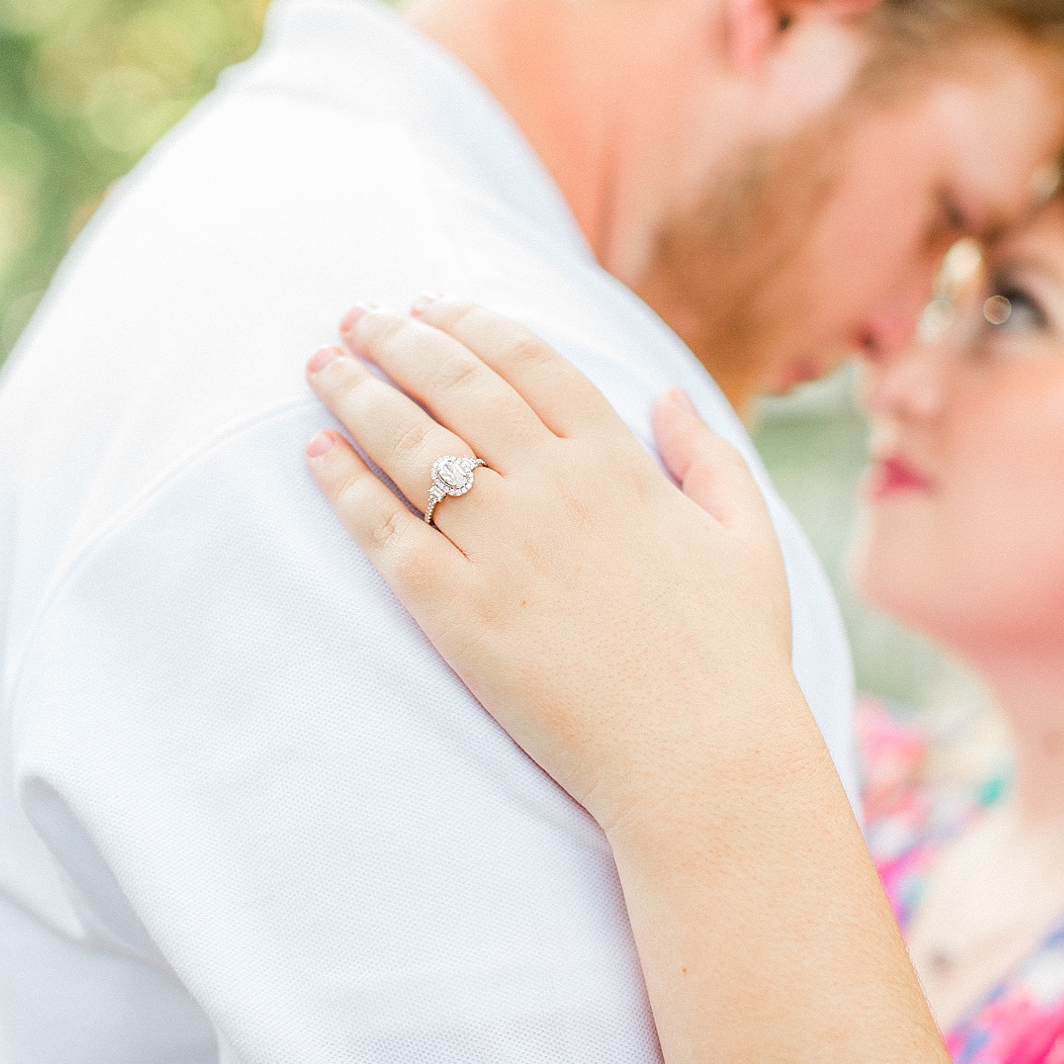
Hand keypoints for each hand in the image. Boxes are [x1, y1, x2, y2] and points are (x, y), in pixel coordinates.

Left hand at [301, 297, 819, 833]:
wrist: (699, 758)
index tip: (432, 305)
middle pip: (454, 382)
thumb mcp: (746, 538)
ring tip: (321, 364)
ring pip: (408, 442)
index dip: (470, 320)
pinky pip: (383, 529)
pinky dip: (343, 483)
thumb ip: (708, 455)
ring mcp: (500, 547)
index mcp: (618, 462)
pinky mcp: (458, 611)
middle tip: (357, 316)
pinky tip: (317, 452)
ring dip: (356, 391)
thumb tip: (665, 393)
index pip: (527, 358)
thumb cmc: (733, 655)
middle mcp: (552, 488)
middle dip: (396, 337)